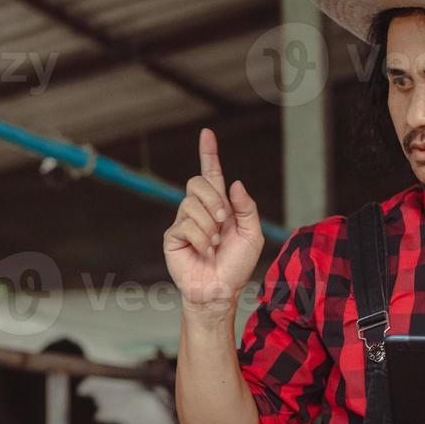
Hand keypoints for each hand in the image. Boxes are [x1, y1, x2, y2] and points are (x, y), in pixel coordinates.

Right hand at [163, 128, 265, 315]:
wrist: (220, 289)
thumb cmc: (236, 265)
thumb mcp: (252, 234)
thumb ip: (246, 207)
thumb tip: (233, 183)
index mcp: (219, 205)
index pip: (211, 173)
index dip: (209, 153)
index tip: (207, 133)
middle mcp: (199, 210)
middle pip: (197, 182)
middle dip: (213, 200)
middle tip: (223, 221)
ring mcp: (184, 222)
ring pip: (191, 204)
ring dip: (209, 225)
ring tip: (214, 244)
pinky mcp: (172, 237)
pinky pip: (185, 224)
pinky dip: (200, 239)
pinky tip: (203, 252)